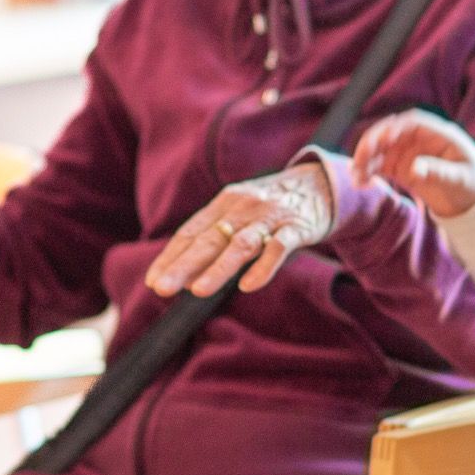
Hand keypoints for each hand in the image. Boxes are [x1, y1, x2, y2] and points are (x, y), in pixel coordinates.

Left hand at [145, 163, 335, 296]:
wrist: (321, 183)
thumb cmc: (272, 206)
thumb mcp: (240, 211)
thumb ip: (216, 235)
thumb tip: (185, 274)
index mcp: (224, 203)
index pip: (191, 232)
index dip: (171, 257)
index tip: (153, 281)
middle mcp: (243, 207)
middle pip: (209, 239)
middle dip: (183, 265)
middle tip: (162, 289)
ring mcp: (270, 217)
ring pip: (240, 244)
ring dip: (218, 268)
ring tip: (198, 291)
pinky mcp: (297, 227)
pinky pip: (278, 247)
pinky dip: (263, 266)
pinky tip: (248, 285)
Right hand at [351, 110, 474, 218]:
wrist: (471, 199)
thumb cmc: (472, 183)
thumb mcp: (460, 179)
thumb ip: (438, 172)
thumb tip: (413, 170)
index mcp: (438, 134)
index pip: (413, 123)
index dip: (396, 128)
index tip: (383, 139)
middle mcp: (419, 140)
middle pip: (391, 133)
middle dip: (373, 142)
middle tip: (360, 158)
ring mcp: (407, 153)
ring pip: (381, 150)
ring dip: (366, 160)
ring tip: (355, 176)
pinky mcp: (400, 168)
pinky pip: (380, 166)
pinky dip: (368, 172)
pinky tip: (359, 182)